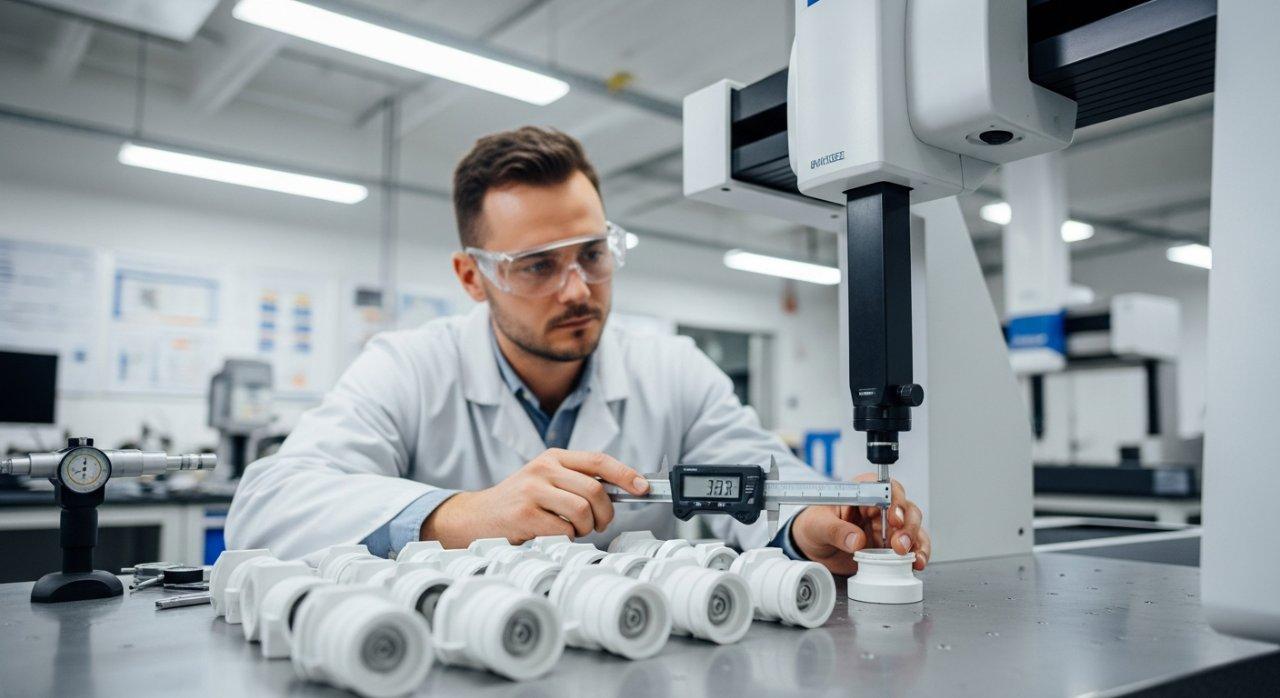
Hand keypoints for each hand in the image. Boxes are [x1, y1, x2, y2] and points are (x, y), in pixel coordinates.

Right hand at [420, 449, 648, 547]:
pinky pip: (563, 530)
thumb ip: (576, 481)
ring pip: (582, 511)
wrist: (475, 517)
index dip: (626, 474)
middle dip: (605, 514)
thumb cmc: (519, 502)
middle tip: (597, 525)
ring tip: (573, 531)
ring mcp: (532, 490)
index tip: (643, 487)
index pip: (598, 460)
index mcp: (553, 457)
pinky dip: (565, 538)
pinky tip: (553, 536)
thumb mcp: (546, 481)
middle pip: (596, 489)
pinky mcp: (524, 514)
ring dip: (585, 528)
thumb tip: (622, 490)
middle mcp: (543, 468)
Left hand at [789, 474, 930, 575]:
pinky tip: (916, 564)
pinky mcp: (890, 545)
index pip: (885, 488)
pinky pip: (911, 546)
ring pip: (913, 527)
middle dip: (907, 526)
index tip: (893, 518)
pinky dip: (918, 554)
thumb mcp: (817, 525)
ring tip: (912, 558)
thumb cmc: (814, 526)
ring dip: (916, 542)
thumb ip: (835, 530)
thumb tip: (856, 540)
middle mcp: (879, 506)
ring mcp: (887, 526)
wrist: (813, 547)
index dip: (894, 501)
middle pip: (905, 508)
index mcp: (862, 492)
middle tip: (900, 545)